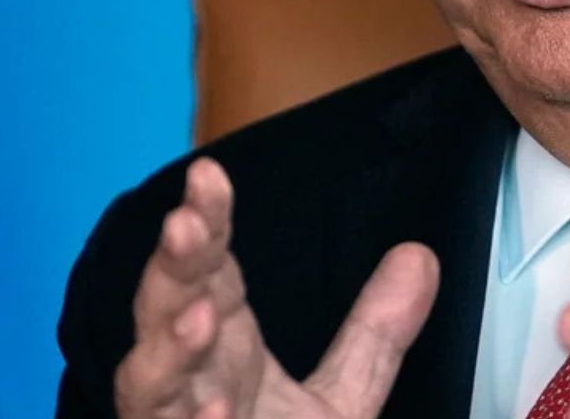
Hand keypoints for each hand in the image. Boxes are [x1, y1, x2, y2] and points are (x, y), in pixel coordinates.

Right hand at [114, 158, 439, 418]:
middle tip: (186, 223)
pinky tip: (207, 414)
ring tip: (200, 314)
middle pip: (168, 311)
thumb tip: (420, 257)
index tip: (210, 174)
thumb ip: (373, 335)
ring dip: (168, 349)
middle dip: (174, 268)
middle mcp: (189, 384)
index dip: (209, 221)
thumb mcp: (338, 404)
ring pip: (148, 383)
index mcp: (224, 349)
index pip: (211, 269)